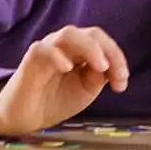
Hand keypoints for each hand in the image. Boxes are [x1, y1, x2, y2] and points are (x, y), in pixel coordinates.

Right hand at [0, 26, 129, 137]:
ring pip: (69, 34)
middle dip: (109, 52)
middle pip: (91, 33)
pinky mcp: (31, 59)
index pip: (103, 42)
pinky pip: (43, 49)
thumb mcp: (85, 91)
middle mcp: (66, 44)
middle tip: (117, 75)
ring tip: (101, 67)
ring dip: (90, 48)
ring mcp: (48, 48)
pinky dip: (57, 55)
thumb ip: (97, 78)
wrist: (28, 116)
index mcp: (81, 49)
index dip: (117, 58)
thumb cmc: (57, 99)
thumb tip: (107, 67)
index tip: (122, 82)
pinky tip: (68, 68)